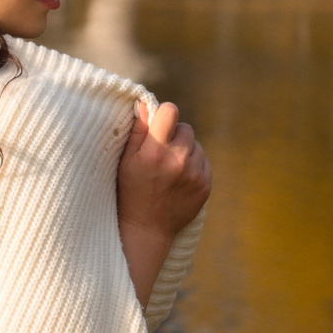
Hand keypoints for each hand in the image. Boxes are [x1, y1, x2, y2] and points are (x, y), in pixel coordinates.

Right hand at [117, 99, 210, 243]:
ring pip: (196, 145)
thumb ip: (137, 130)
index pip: (171, 111)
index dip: (163, 115)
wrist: (147, 228)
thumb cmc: (130, 191)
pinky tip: (179, 179)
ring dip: (185, 151)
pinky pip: (203, 161)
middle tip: (161, 153)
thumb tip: (145, 103)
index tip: (158, 126)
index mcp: (156, 152)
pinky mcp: (206, 184)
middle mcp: (179, 161)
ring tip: (169, 169)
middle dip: (174, 135)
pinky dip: (194, 166)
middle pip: (186, 128)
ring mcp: (195, 174)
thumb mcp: (125, 160)